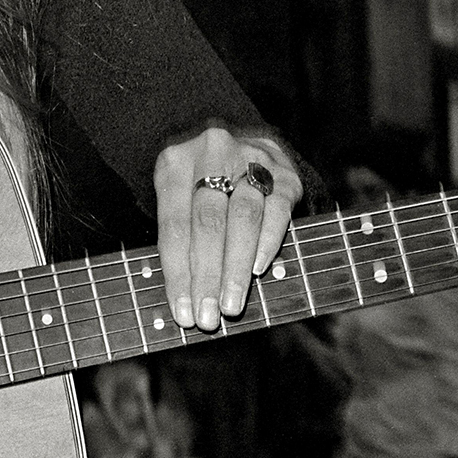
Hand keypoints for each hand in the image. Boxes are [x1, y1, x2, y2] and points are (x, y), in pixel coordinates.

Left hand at [153, 128, 301, 330]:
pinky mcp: (284, 173)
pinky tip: (258, 270)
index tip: (182, 312)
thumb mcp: (178, 196)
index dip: (177, 273)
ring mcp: (250, 160)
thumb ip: (180, 238)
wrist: (241, 141)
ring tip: (231, 305)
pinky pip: (276, 212)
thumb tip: (185, 299)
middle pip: (208, 223)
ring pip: (243, 218)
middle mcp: (211, 155)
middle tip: (208, 317)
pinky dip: (267, 243)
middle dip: (207, 276)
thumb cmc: (201, 184)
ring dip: (236, 268)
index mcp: (174, 164)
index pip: (174, 227)